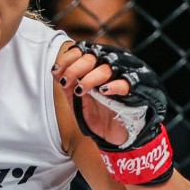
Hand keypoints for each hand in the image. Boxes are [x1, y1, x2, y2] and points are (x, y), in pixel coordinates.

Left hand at [53, 42, 173, 184]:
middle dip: (75, 68)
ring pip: (106, 68)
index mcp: (94, 69)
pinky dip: (111, 85)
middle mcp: (108, 70)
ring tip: (81, 91)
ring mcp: (121, 79)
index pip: (82, 52)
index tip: (57, 71)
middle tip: (67, 81)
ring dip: (89, 78)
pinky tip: (101, 92)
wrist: (114, 138)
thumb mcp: (77, 102)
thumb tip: (56, 71)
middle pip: (92, 57)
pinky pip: (125, 83)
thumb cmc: (97, 117)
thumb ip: (68, 86)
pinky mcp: (133, 92)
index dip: (68, 58)